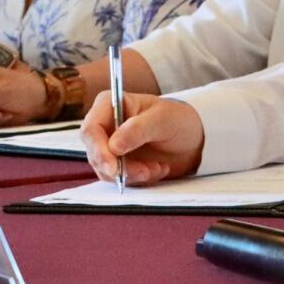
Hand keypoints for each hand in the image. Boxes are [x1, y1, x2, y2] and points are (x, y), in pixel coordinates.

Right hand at [79, 92, 203, 185]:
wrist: (192, 139)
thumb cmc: (176, 120)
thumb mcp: (162, 119)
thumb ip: (138, 129)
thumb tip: (113, 146)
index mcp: (109, 105)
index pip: (91, 129)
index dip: (98, 149)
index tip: (113, 166)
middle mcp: (104, 126)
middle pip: (94, 152)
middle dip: (118, 167)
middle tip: (143, 172)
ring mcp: (109, 146)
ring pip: (105, 170)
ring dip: (132, 174)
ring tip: (157, 167)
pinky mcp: (117, 163)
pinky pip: (118, 178)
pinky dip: (138, 178)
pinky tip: (157, 169)